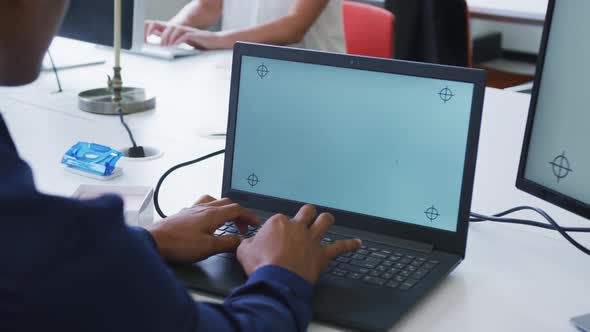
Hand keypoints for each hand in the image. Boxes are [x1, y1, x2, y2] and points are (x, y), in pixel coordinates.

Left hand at [144, 20, 226, 49]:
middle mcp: (181, 28)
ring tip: (165, 46)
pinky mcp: (194, 34)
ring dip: (168, 38)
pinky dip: (178, 40)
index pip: (162, 27)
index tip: (146, 39)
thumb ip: (174, 42)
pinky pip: (184, 36)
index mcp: (177, 31)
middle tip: (154, 44)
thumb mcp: (184, 42)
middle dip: (159, 34)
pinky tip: (175, 46)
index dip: (153, 31)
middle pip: (166, 27)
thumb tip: (164, 46)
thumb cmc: (199, 43)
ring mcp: (187, 30)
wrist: (214, 41)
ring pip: (174, 30)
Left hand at [149, 195, 258, 262]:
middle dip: (238, 214)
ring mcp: (191, 210)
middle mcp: (202, 208)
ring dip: (224, 208)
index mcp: (212, 214)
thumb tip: (240, 241)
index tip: (255, 224)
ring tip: (226, 219)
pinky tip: (206, 220)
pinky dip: (210, 210)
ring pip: (213, 201)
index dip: (248, 216)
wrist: (154, 241)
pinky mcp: (183, 214)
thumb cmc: (178, 244)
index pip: (236, 210)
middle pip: (227, 203)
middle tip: (242, 226)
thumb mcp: (208, 248)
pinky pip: (201, 205)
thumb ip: (227, 243)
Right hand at [237, 205, 361, 283]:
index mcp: (278, 223)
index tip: (275, 236)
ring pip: (324, 221)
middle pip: (306, 212)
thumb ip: (247, 244)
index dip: (278, 227)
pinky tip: (357, 243)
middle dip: (307, 213)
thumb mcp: (245, 251)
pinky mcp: (322, 255)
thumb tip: (246, 243)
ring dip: (326, 219)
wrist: (277, 281)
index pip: (280, 219)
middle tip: (306, 216)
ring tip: (327, 219)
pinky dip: (350, 245)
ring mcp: (311, 240)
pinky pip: (340, 247)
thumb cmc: (262, 266)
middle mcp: (297, 227)